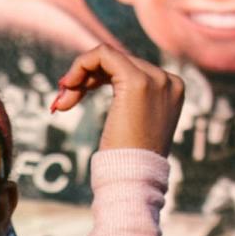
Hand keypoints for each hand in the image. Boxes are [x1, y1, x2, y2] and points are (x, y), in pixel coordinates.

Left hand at [50, 43, 183, 158]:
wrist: (132, 181)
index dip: (97, 78)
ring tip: (63, 100)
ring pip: (108, 55)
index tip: (73, 99)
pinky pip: (103, 54)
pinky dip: (81, 64)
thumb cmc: (128, 162)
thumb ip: (128, 101)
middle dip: (85, 79)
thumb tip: (98, 79)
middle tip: (63, 103)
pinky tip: (67, 84)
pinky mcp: (136, 82)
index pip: (129, 68)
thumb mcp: (133, 125)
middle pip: (118, 62)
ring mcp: (155, 79)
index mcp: (171, 88)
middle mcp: (167, 80)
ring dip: (79, 74)